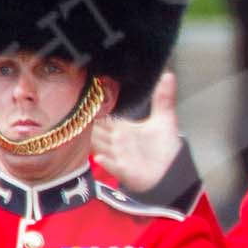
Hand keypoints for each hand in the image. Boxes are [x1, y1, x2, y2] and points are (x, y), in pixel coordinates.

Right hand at [93, 70, 181, 192]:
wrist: (172, 174)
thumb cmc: (164, 148)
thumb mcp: (165, 120)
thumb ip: (163, 98)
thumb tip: (168, 74)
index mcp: (122, 128)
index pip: (102, 116)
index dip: (93, 107)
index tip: (82, 96)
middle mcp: (115, 141)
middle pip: (94, 130)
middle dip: (86, 124)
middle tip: (75, 113)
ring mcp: (118, 157)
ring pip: (98, 146)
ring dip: (92, 141)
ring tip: (82, 132)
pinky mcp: (125, 172)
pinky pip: (113, 167)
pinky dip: (107, 163)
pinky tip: (101, 158)